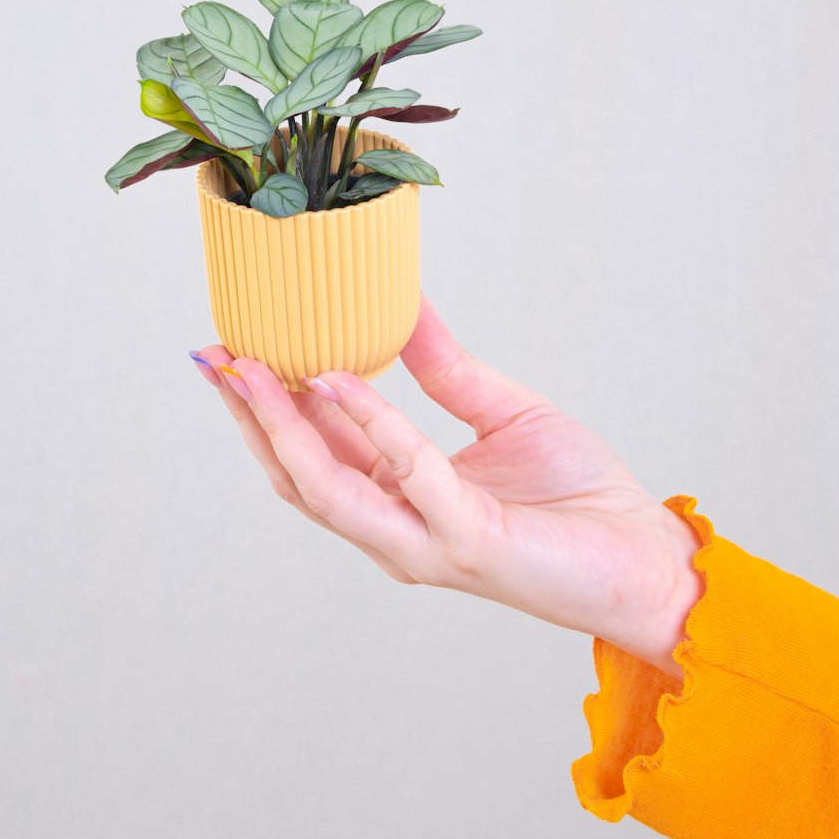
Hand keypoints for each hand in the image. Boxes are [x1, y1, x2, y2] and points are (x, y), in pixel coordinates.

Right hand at [192, 295, 701, 674]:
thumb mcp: (501, 410)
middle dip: (250, 413)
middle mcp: (396, 528)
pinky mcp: (464, 542)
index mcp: (399, 498)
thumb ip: (446, 368)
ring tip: (247, 365)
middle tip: (212, 353)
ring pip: (324, 484)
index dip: (268, 402)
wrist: (647, 557)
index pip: (314, 450)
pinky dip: (366, 421)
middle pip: (298, 471)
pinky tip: (337, 376)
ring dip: (279, 423)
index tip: (233, 346)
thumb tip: (407, 302)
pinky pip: (404, 472)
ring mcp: (423, 542)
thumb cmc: (578, 498)